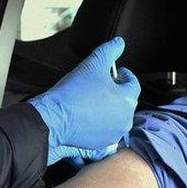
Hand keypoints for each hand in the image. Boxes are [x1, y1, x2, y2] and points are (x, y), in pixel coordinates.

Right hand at [28, 36, 140, 165]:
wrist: (53, 119)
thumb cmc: (73, 93)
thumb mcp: (92, 64)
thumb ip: (109, 51)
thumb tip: (119, 43)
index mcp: (127, 100)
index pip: (133, 83)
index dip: (123, 75)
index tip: (114, 72)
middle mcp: (125, 120)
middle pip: (126, 101)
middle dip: (116, 91)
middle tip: (100, 85)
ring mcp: (115, 134)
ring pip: (117, 117)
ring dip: (109, 108)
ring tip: (92, 100)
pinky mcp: (102, 145)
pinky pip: (106, 131)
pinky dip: (101, 123)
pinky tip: (88, 116)